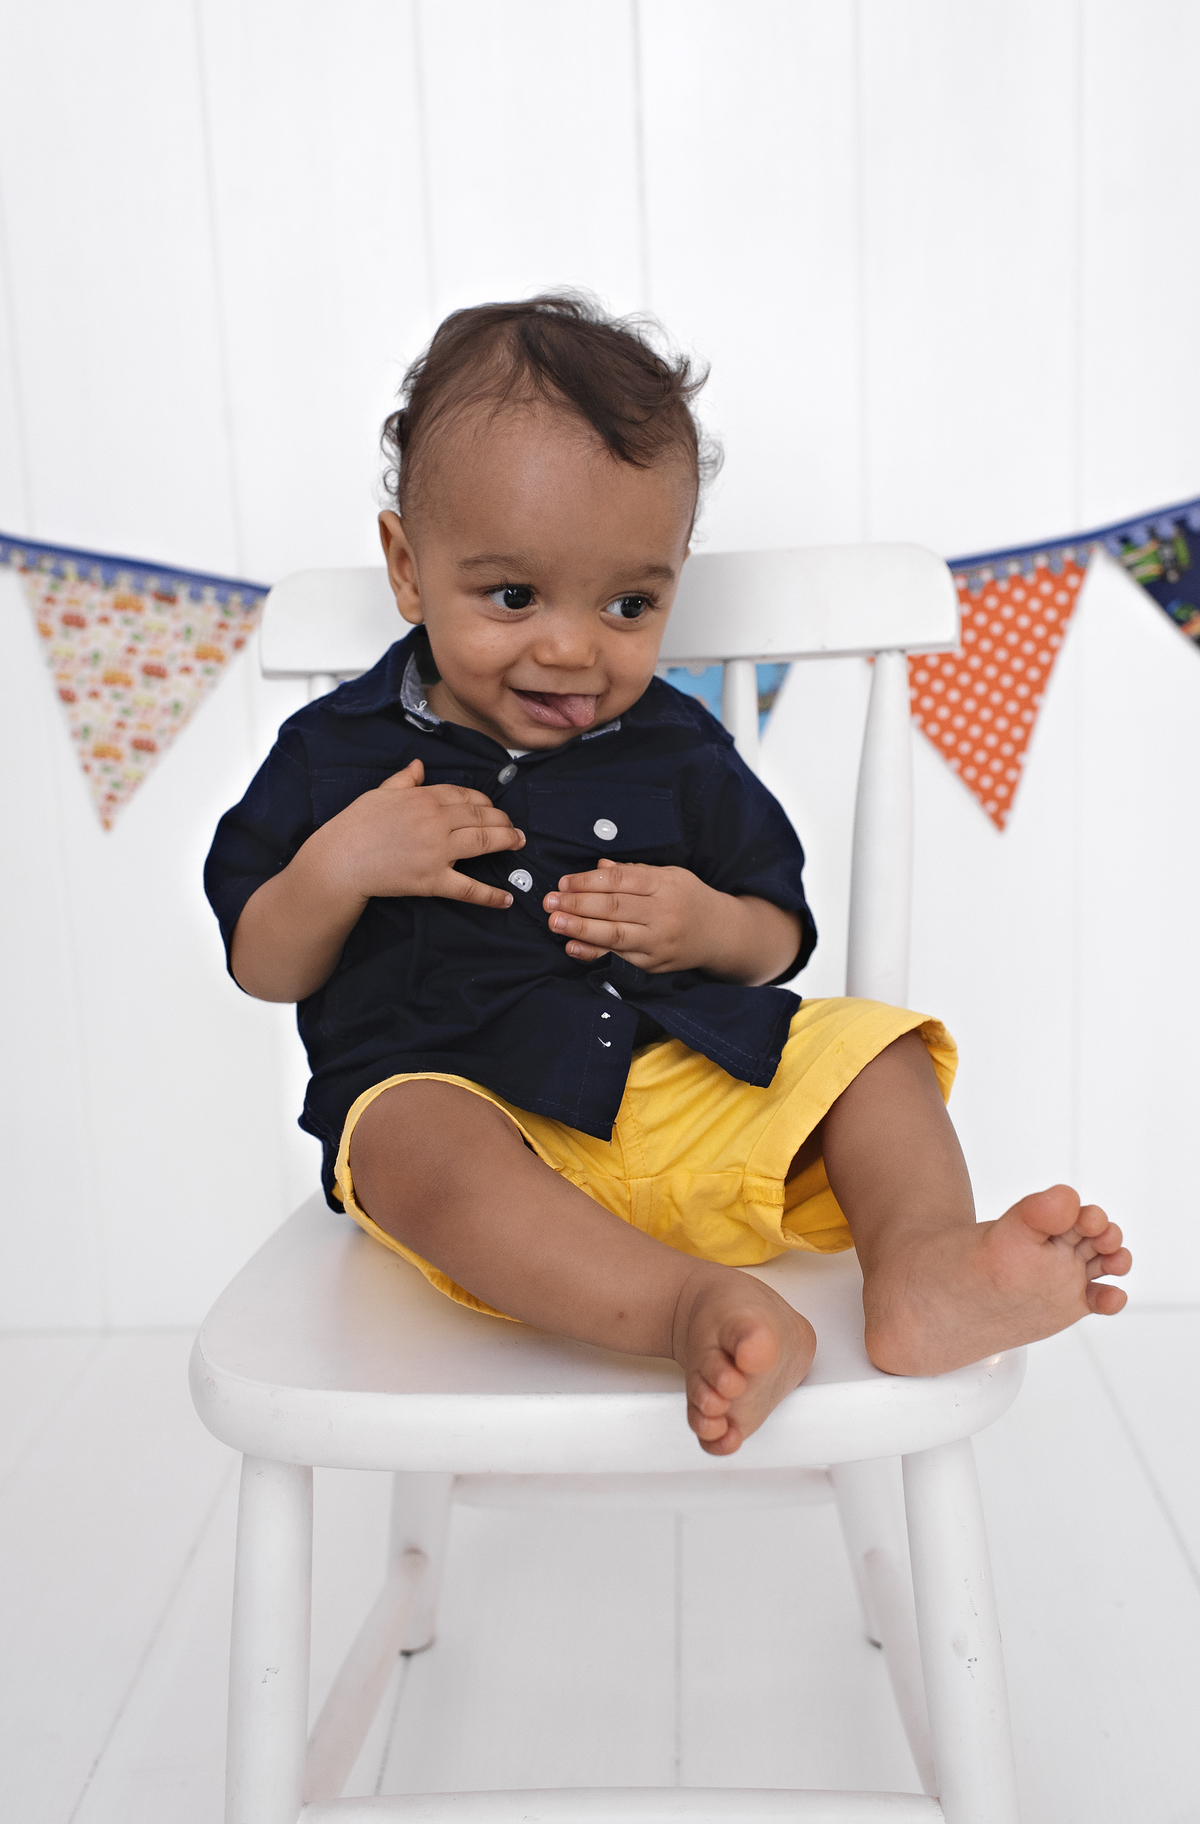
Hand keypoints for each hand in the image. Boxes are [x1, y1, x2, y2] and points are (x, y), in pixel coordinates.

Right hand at [314, 756, 525, 910]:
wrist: (340, 861)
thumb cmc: (355, 826)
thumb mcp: (379, 794)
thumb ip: (404, 780)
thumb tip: (419, 765)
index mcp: (424, 798)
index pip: (465, 795)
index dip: (484, 801)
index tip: (493, 807)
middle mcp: (436, 821)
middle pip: (480, 816)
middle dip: (502, 820)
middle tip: (514, 826)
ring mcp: (437, 851)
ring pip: (483, 843)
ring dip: (506, 841)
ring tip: (519, 842)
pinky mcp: (432, 880)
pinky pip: (468, 888)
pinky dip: (490, 895)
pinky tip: (506, 898)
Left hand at [544, 857, 727, 972]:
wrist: (720, 934)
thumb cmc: (688, 898)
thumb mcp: (669, 875)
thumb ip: (634, 871)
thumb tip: (599, 866)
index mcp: (665, 885)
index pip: (621, 880)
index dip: (589, 881)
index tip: (564, 883)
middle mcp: (663, 913)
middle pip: (614, 907)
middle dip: (578, 904)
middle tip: (550, 901)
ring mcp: (658, 941)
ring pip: (615, 935)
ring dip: (580, 929)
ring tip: (555, 922)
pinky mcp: (653, 964)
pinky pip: (619, 958)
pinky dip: (594, 953)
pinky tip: (573, 947)